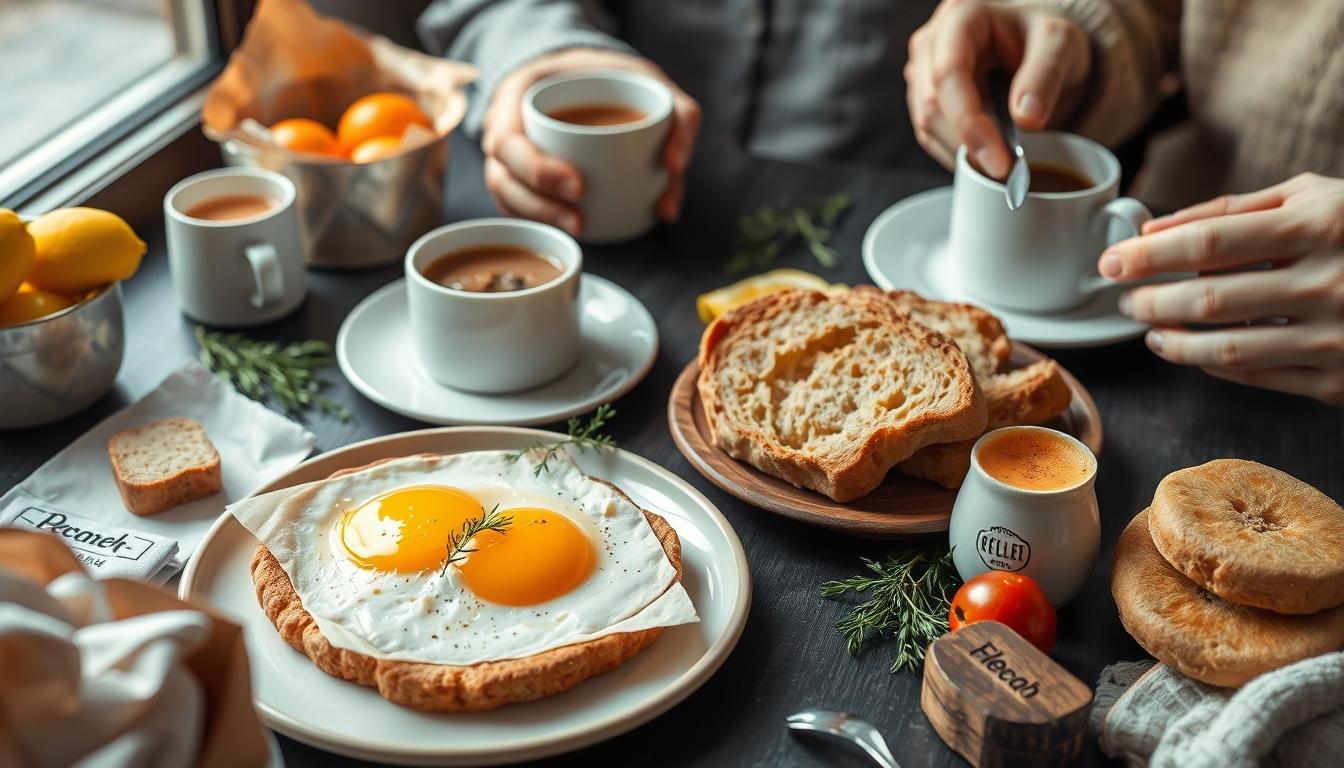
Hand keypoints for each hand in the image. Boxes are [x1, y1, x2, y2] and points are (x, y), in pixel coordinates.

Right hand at [481, 48, 701, 235]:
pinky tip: (566, 228)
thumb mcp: (650, 81)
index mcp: (521, 89)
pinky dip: (537, 218)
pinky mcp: (517, 173)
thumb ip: (678, 117)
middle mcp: (505, 121)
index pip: (507, 139)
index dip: (538, 171)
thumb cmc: (618, 76)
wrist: (592, 72)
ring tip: (580, 228)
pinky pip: (514, 203)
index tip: (580, 187)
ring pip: (505, 194)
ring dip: (540, 217)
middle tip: (581, 220)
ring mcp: (507, 150)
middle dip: (540, 204)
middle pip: (502, 174)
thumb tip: (674, 169)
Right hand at [905, 0, 1090, 175]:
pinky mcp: (923, 100)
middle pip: (931, 104)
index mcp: (961, 18)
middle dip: (967, 144)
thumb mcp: (1059, 45)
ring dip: (962, 152)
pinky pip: (930, 136)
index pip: (949, 74)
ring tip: (1001, 161)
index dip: (970, 122)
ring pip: (926, 125)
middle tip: (1006, 170)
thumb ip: (1044, 76)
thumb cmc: (1043, 40)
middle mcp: (932, 43)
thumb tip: (1026, 118)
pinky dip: (957, 153)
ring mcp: (922, 73)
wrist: (1036, 50)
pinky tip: (985, 154)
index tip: (998, 161)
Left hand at [1099, 173, 1343, 404]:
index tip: (1111, 263)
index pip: (1207, 244)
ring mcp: (1337, 336)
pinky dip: (1213, 366)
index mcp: (1319, 225)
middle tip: (1125, 300)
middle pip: (1208, 301)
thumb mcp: (1313, 197)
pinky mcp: (1341, 380)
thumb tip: (1153, 228)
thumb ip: (1232, 208)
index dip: (1148, 257)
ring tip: (1150, 329)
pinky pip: (1258, 377)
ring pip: (1227, 350)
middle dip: (1150, 303)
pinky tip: (1192, 350)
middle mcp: (1329, 281)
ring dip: (1173, 342)